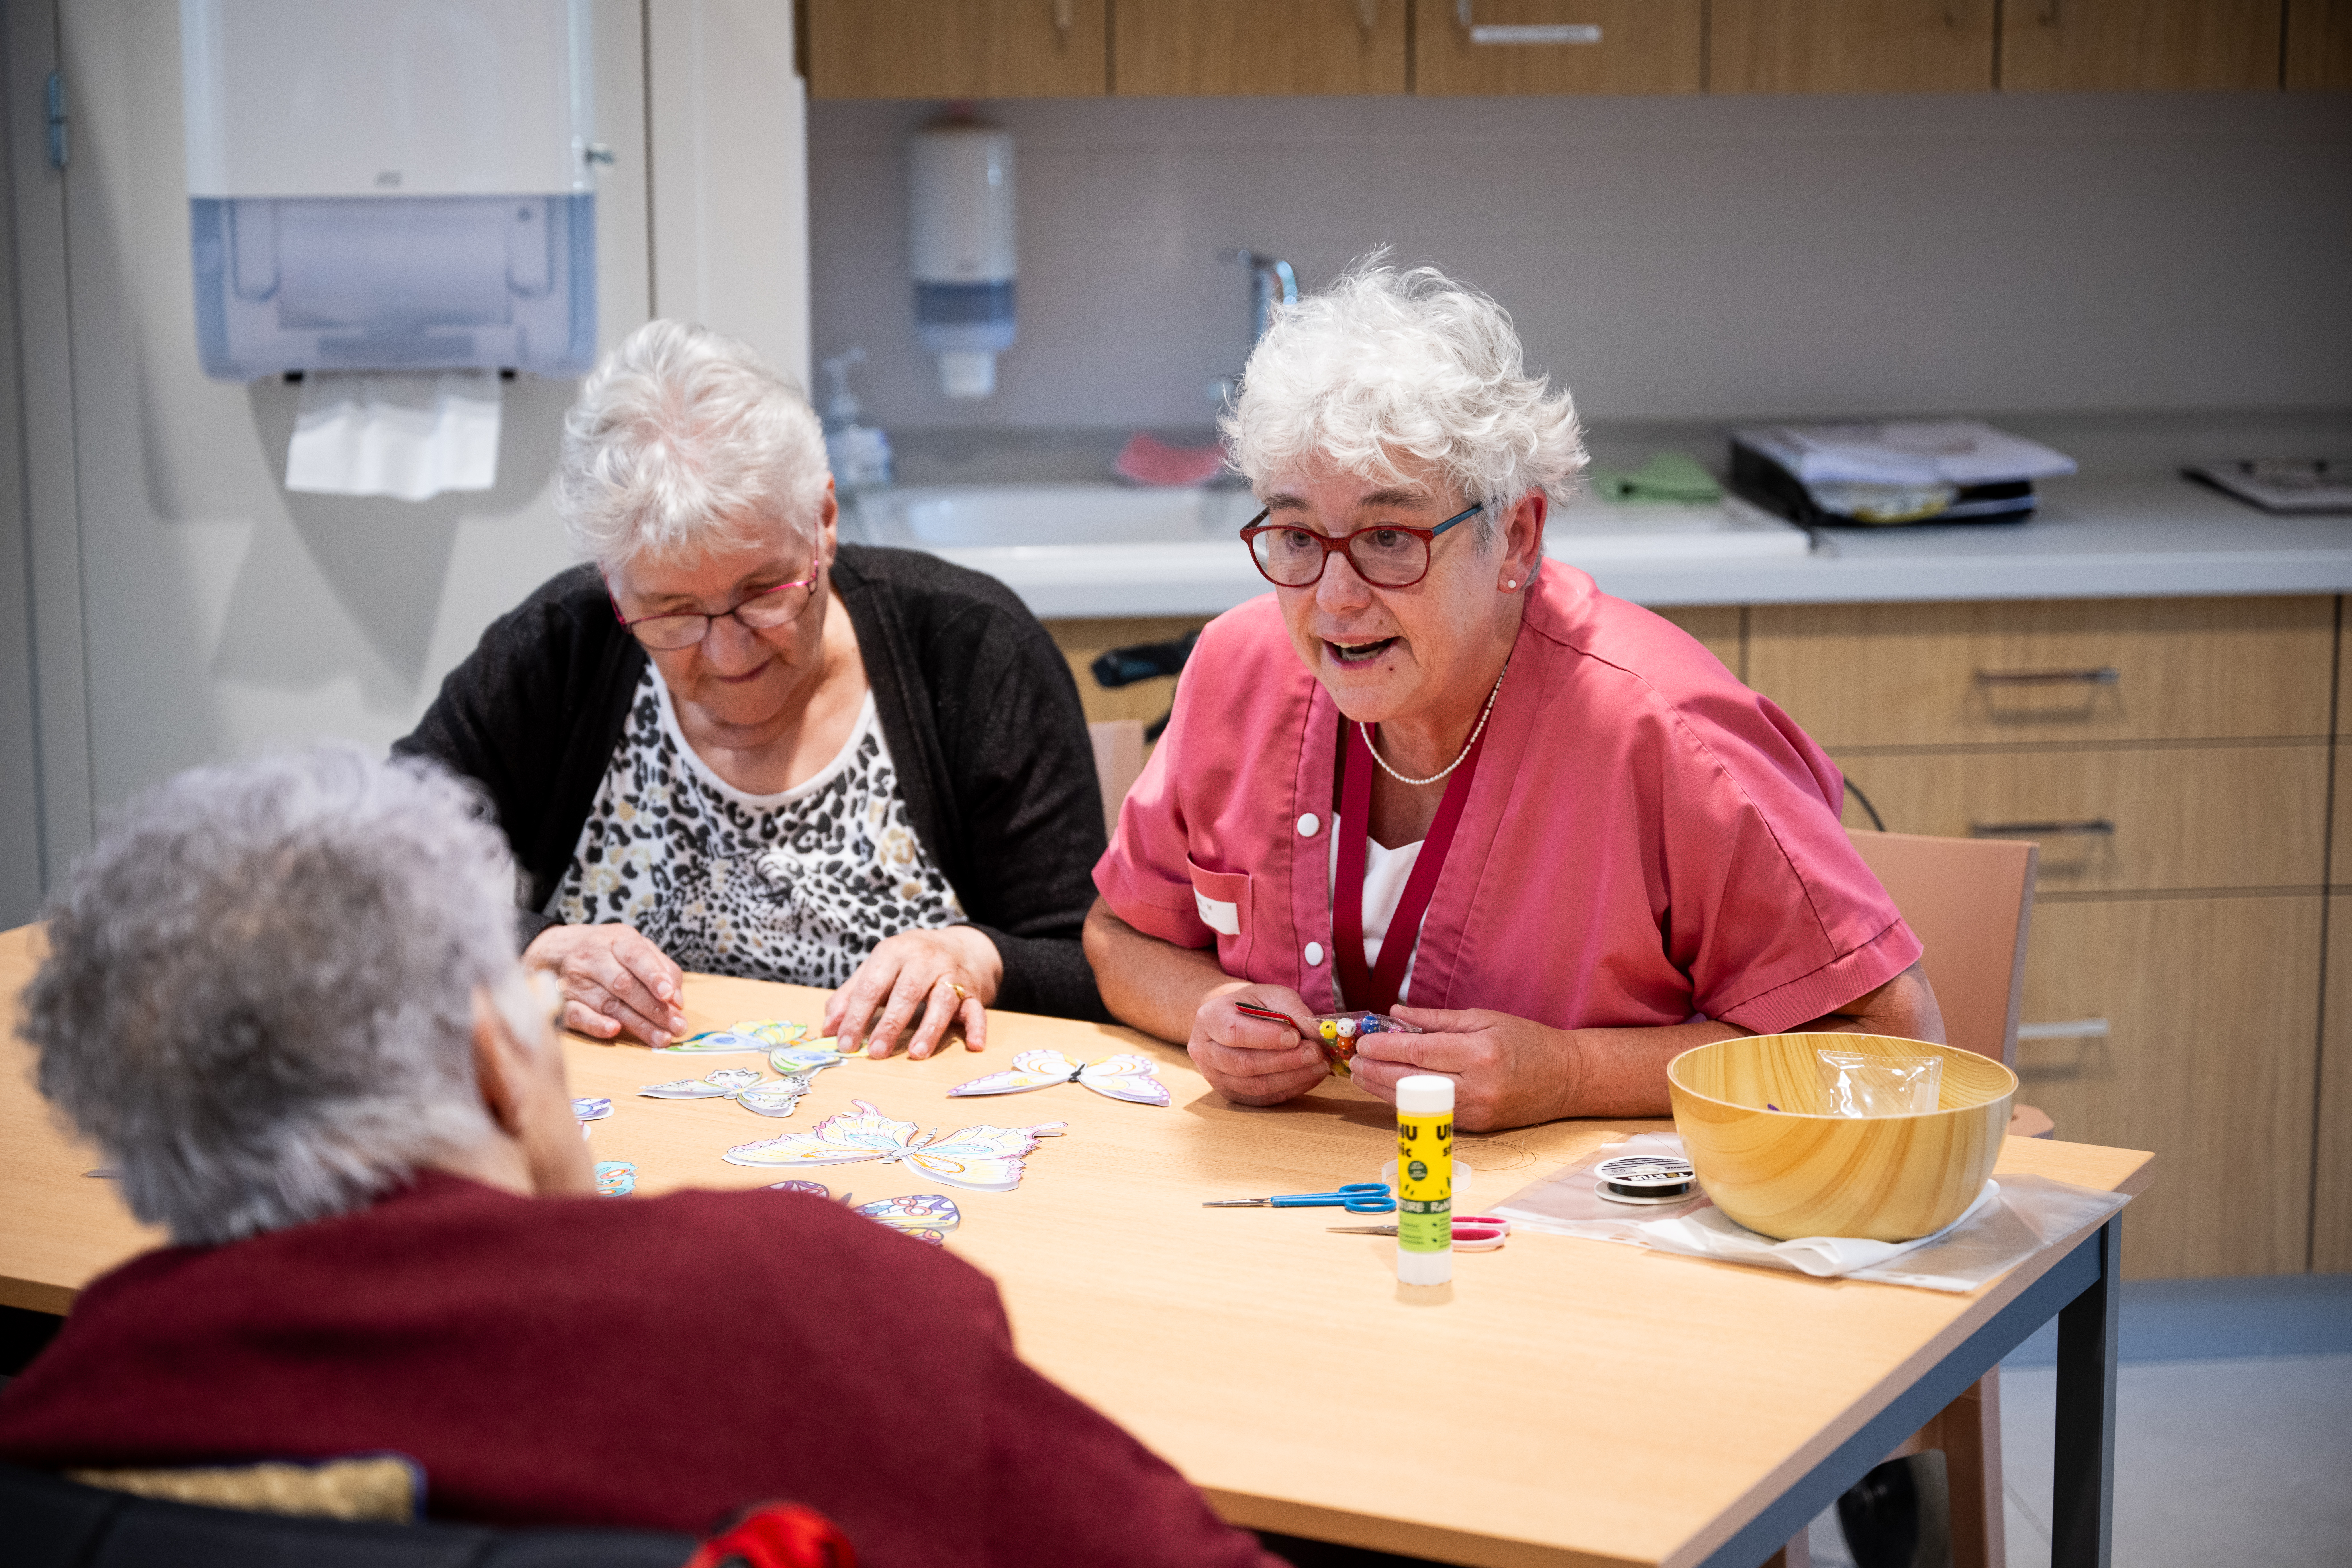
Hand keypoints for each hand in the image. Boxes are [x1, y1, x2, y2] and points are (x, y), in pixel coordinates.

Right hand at [524, 923, 688, 1046]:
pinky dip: (595, 1024)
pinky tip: (613, 1031)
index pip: (635, 956)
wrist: (555, 949)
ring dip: (637, 1024)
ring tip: (661, 1038)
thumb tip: (677, 1000)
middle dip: (653, 1009)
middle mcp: (593, 958)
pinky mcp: (562, 1001)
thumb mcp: (635, 946)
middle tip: (676, 1026)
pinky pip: (577, 1015)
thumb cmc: (607, 951)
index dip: (653, 975)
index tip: (669, 995)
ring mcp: (575, 980)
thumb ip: (661, 968)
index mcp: (616, 940)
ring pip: (608, 1004)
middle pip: (624, 985)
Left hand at [826, 926, 1001, 1058]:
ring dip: (930, 1028)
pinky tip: (974, 1045)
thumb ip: (849, 996)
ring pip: (942, 1000)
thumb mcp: (876, 969)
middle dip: (890, 1024)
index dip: (856, 1015)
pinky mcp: (973, 991)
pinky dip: (977, 1027)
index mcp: (894, 952)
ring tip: (916, 1053)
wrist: (959, 946)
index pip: (872, 986)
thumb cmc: (908, 963)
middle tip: (876, 1052)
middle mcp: (924, 960)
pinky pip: (976, 1009)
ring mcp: (951, 974)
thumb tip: (828, 1029)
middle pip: (907, 992)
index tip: (845, 1043)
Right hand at [1189, 986, 1328, 1106]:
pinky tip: (1310, 1077)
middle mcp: (1205, 1051)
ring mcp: (1215, 1077)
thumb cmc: (1251, 1005)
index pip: (1234, 1032)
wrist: (1231, 1021)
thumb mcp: (1271, 995)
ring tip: (1319, 1066)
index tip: (1295, 1037)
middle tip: (1315, 1053)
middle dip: (1284, 1061)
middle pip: (1244, 1064)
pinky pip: (1262, 1098)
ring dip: (1291, 1078)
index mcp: (1210, 1018)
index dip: (1266, 1038)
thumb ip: (1292, 1010)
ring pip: (1254, 1085)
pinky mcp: (1232, 1094)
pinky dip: (1290, 1090)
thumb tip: (1317, 1033)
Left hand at [1350, 1006, 1577, 1131]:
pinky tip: (1390, 1091)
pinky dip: (1408, 1103)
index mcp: (1479, 1053)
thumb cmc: (1527, 1041)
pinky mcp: (1477, 1127)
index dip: (1385, 1049)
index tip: (1363, 1043)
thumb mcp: (1484, 1018)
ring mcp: (1476, 1111)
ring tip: (1362, 1077)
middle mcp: (1477, 1086)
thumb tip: (1396, 1014)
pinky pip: (1433, 1115)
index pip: (1419, 1054)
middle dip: (1376, 1073)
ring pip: (1417, 1104)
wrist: (1567, 1077)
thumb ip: (1437, 1020)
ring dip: (1384, 1091)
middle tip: (1354, 1063)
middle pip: (1412, 1082)